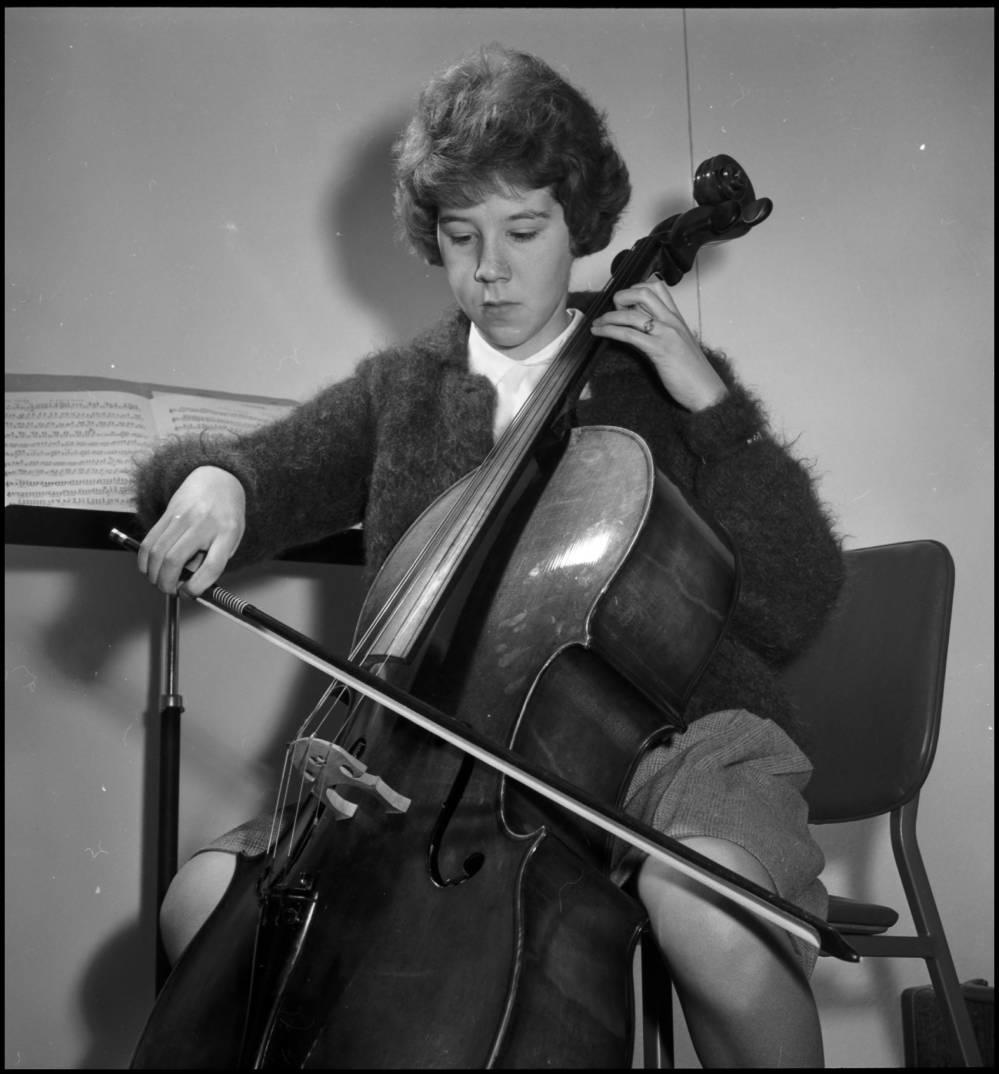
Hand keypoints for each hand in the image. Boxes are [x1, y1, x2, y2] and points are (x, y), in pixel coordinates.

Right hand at [137, 466, 245, 595]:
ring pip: (157, 552)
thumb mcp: (232, 538)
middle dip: (167, 583)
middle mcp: (203, 523)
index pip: (212, 565)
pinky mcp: (167, 513)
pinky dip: (145, 560)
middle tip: (170, 589)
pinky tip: (149, 568)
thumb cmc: (226, 514)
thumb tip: (189, 581)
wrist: (217, 479)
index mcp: (226, 532)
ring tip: (160, 581)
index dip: (198, 586)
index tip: (190, 592)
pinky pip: (149, 541)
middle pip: (174, 559)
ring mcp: (182, 516)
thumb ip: (214, 559)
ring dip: (154, 574)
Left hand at [590, 275, 727, 411]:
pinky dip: (610, 331)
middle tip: (610, 311)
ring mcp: (666, 334)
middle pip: (644, 291)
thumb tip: (637, 327)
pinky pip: (630, 335)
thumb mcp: (676, 345)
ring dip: (609, 316)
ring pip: (633, 314)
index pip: (657, 287)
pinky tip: (599, 333)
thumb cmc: (692, 372)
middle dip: (621, 297)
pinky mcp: (660, 350)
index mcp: (676, 318)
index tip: (624, 302)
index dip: (636, 289)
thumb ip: (659, 332)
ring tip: (596, 324)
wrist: (707, 391)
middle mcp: (672, 321)